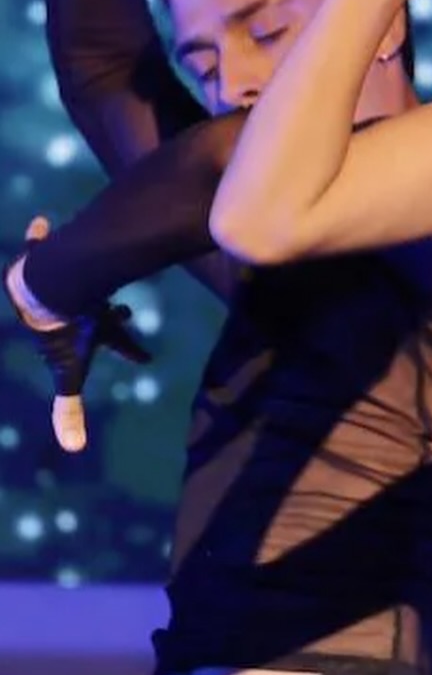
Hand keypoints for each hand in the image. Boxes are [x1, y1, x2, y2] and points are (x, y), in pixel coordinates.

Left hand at [4, 218, 152, 454]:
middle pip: (102, 310)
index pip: (119, 343)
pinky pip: (42, 244)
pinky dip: (41, 234)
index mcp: (93, 327)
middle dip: (114, 313)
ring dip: (81, 274)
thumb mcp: (67, 374)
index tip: (146, 360)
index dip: (132, 353)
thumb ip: (68, 410)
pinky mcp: (45, 262)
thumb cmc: (61, 330)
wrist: (49, 292)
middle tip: (125, 312)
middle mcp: (85, 304)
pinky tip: (41, 223)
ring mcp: (68, 282)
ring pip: (78, 278)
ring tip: (84, 270)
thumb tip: (73, 451)